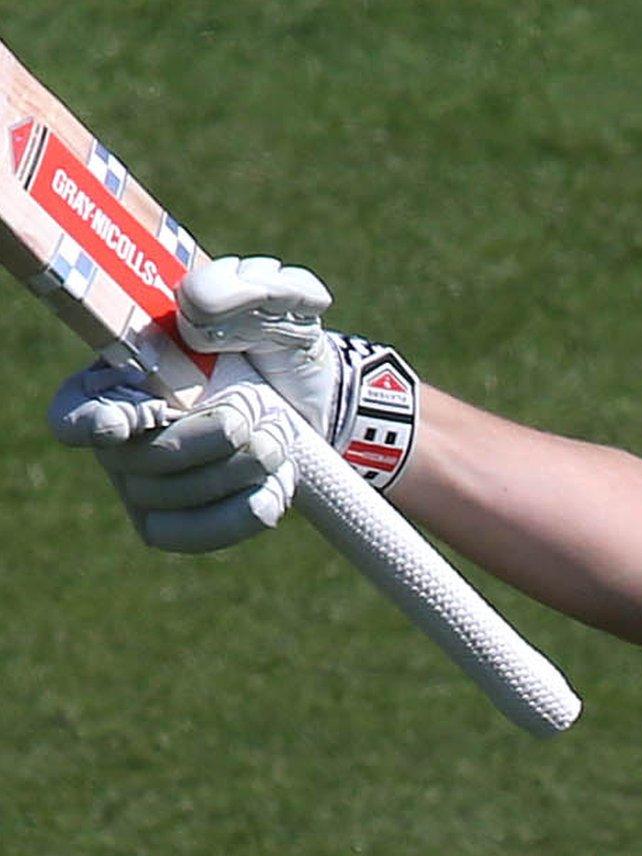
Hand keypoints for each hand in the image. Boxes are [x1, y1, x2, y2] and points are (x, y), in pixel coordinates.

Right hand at [47, 256, 424, 550]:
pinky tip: (277, 485)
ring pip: (173, 498)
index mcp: (118, 378)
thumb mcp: (275, 299)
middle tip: (260, 413)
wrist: (323, 401)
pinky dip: (246, 511)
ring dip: (241, 470)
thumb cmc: (280, 343)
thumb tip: (194, 307)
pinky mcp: (184, 522)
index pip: (72, 413)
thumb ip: (237, 287)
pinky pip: (197, 535)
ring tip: (279, 437)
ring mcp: (148, 484)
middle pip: (139, 461)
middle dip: (211, 440)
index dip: (90, 423)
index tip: (124, 424)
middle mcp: (121, 436)